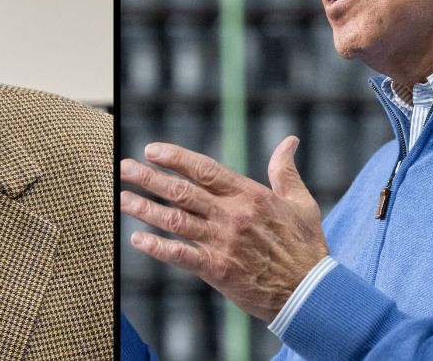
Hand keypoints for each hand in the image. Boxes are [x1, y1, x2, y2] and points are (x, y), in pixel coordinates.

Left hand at [120, 136, 328, 321]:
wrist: (311, 292)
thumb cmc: (306, 247)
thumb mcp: (301, 203)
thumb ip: (286, 171)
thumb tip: (289, 141)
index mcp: (250, 195)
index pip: (205, 169)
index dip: (175, 158)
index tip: (151, 150)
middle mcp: (232, 215)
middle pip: (182, 191)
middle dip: (149, 177)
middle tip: (123, 167)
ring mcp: (223, 242)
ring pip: (175, 220)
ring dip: (145, 209)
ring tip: (121, 199)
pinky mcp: (218, 269)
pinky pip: (181, 256)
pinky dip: (158, 248)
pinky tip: (137, 240)